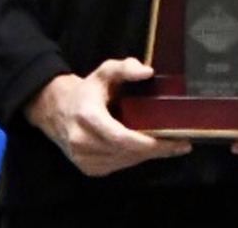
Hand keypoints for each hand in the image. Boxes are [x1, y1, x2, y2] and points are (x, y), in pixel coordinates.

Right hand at [23, 58, 192, 176]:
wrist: (56, 109)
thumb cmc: (86, 91)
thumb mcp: (105, 72)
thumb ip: (125, 67)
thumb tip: (148, 72)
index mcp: (87, 117)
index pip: (122, 138)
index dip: (150, 143)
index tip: (174, 140)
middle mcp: (82, 141)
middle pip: (128, 153)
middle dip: (157, 150)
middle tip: (181, 143)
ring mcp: (84, 158)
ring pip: (125, 162)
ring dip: (147, 156)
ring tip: (170, 146)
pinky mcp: (88, 169)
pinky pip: (118, 166)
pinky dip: (134, 158)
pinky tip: (146, 150)